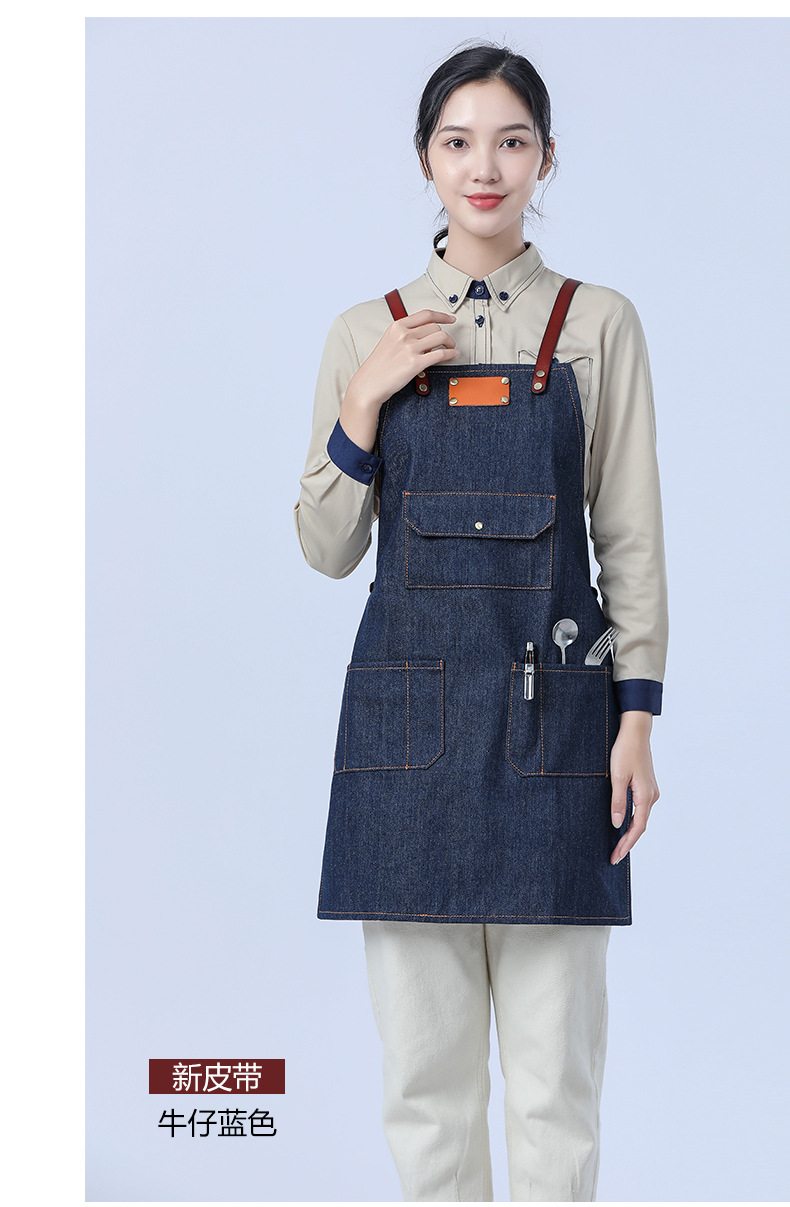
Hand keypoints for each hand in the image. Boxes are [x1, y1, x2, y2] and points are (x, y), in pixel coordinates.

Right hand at [343, 309, 459, 415]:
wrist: (368, 384)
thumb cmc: (377, 367)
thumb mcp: (388, 342)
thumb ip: (405, 336)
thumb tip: (426, 337)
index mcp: (396, 327)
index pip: (425, 315)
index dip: (441, 316)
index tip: (449, 319)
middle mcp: (403, 335)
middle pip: (435, 327)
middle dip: (445, 335)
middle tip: (448, 342)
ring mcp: (409, 348)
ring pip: (441, 337)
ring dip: (450, 343)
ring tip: (451, 348)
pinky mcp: (415, 363)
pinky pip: (440, 354)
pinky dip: (450, 353)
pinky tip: (453, 355)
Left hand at [609, 711, 659, 864]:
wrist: (635, 731)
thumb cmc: (625, 751)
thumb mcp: (617, 777)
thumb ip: (617, 801)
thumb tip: (616, 824)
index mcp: (645, 796)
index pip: (637, 828)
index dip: (626, 844)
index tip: (616, 857)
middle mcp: (651, 796)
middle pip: (640, 826)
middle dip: (627, 842)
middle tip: (613, 857)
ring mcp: (650, 791)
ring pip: (640, 817)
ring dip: (629, 832)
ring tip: (616, 845)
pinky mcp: (646, 786)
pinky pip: (640, 808)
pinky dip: (631, 820)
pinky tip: (622, 824)